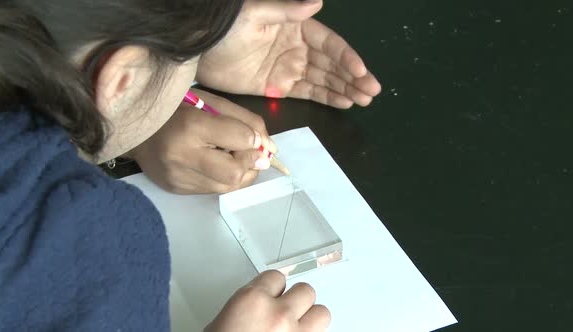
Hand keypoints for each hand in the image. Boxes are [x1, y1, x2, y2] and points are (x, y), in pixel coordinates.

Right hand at [130, 88, 275, 193]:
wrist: (133, 125)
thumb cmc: (176, 107)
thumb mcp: (210, 101)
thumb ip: (244, 121)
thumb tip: (270, 148)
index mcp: (190, 126)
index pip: (240, 139)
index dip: (254, 138)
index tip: (251, 135)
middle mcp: (182, 157)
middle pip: (235, 173)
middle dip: (249, 162)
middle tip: (244, 150)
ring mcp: (178, 178)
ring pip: (228, 186)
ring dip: (239, 172)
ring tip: (228, 155)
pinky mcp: (176, 189)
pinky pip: (214, 190)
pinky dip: (222, 178)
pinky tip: (213, 163)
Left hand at [197, 0, 380, 108]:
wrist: (199, 49)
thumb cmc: (226, 27)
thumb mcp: (256, 14)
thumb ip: (288, 11)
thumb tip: (319, 2)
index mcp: (297, 27)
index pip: (329, 44)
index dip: (347, 58)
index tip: (362, 73)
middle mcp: (298, 49)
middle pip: (332, 65)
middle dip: (354, 78)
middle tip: (372, 92)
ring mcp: (289, 69)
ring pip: (324, 81)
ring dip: (345, 89)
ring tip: (364, 100)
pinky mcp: (278, 87)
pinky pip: (307, 93)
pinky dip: (326, 98)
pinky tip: (344, 103)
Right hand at [206, 271, 329, 331]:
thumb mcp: (219, 325)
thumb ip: (245, 309)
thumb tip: (255, 310)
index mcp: (252, 301)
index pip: (276, 277)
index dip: (273, 288)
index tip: (271, 295)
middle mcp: (278, 314)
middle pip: (305, 291)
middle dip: (296, 302)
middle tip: (286, 312)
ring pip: (322, 313)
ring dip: (311, 321)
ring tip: (299, 329)